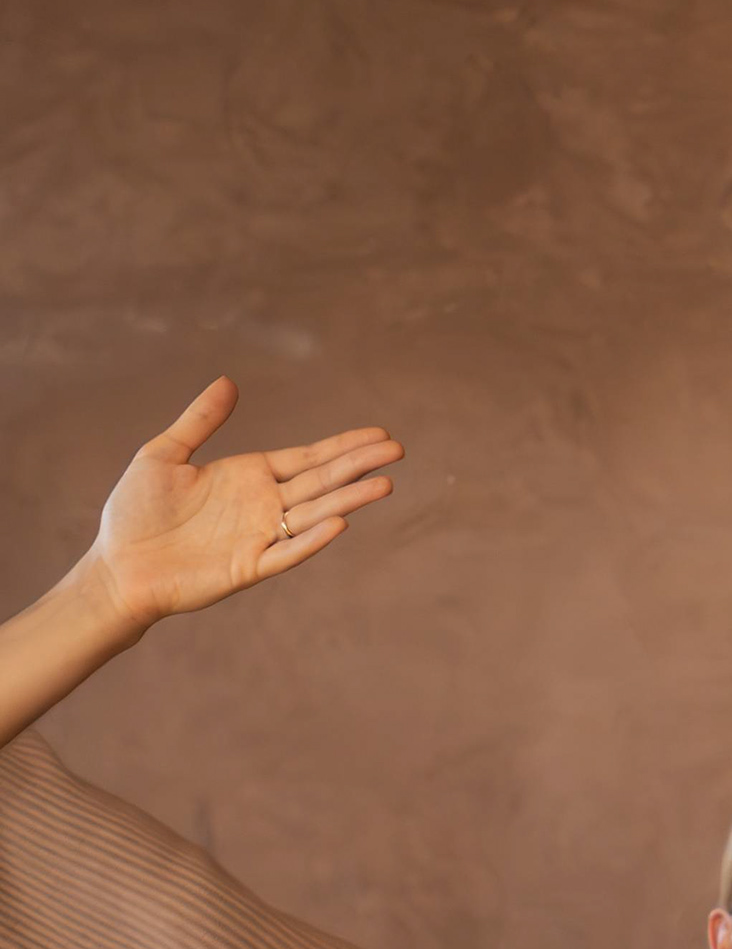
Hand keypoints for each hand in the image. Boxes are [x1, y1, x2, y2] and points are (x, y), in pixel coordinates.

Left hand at [83, 380, 401, 631]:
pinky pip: (288, 551)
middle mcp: (263, 504)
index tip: (379, 434)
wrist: (117, 566)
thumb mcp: (162, 455)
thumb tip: (230, 382)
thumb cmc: (135, 512)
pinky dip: (313, 539)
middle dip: (359, 465)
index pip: (307, 458)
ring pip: (315, 513)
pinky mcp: (250, 567)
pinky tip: (339, 522)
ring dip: (350, 499)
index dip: (344, 446)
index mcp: (248, 476)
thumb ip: (199, 421)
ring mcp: (260, 536)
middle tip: (397, 450)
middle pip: (322, 481)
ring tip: (385, 485)